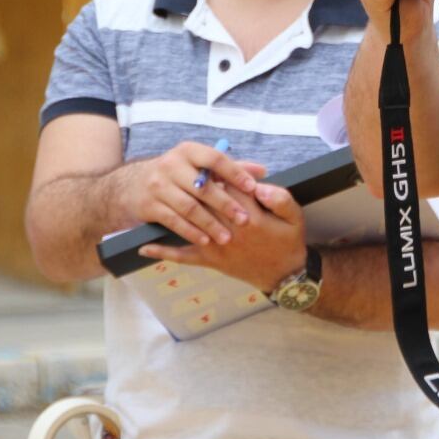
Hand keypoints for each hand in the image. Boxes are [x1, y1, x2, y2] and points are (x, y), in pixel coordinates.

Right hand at [115, 141, 265, 247]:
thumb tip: (262, 171)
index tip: (252, 188)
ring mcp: (158, 185)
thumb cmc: (179, 174)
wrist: (134, 185)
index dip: (235, 173)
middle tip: (244, 219)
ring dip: (210, 223)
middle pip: (203, 186)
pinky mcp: (149, 205)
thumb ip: (231, 168)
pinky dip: (191, 231)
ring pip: (189, 207)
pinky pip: (174, 221)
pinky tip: (206, 240)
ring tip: (227, 236)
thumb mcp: (200, 165)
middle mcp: (171, 164)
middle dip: (225, 204)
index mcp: (189, 151)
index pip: (215, 158)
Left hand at [138, 182, 306, 293]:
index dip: (222, 173)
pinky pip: (183, 256)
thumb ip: (280, 198)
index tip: (215, 163)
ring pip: (190, 223)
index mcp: (252, 217)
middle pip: (205, 201)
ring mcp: (217, 247)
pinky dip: (163, 252)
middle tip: (190, 173)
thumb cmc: (288, 241)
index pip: (230, 187)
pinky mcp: (211, 260)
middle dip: (197, 186)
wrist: (284, 275)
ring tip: (162, 193)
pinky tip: (144, 247)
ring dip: (176, 209)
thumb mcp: (294, 216)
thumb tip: (259, 186)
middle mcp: (230, 231)